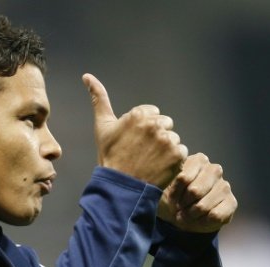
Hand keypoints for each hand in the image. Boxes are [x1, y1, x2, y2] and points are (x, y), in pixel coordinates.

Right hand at [82, 73, 187, 188]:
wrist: (120, 187)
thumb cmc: (110, 157)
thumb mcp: (103, 126)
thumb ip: (99, 99)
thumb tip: (87, 76)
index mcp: (139, 114)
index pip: (153, 114)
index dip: (144, 129)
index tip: (134, 142)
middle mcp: (154, 124)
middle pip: (165, 124)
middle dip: (156, 137)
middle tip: (142, 152)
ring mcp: (167, 140)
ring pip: (173, 138)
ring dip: (165, 149)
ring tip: (150, 161)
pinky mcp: (177, 155)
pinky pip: (181, 151)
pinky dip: (173, 160)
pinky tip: (159, 167)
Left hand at [157, 153, 236, 231]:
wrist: (183, 217)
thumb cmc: (173, 198)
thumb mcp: (165, 188)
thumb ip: (171, 180)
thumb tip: (180, 178)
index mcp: (198, 160)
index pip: (183, 178)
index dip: (174, 194)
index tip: (170, 199)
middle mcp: (214, 170)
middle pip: (194, 191)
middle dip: (183, 205)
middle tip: (179, 209)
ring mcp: (224, 186)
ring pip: (203, 206)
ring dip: (191, 215)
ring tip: (187, 214)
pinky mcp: (231, 202)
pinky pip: (215, 216)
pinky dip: (202, 222)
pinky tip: (199, 219)